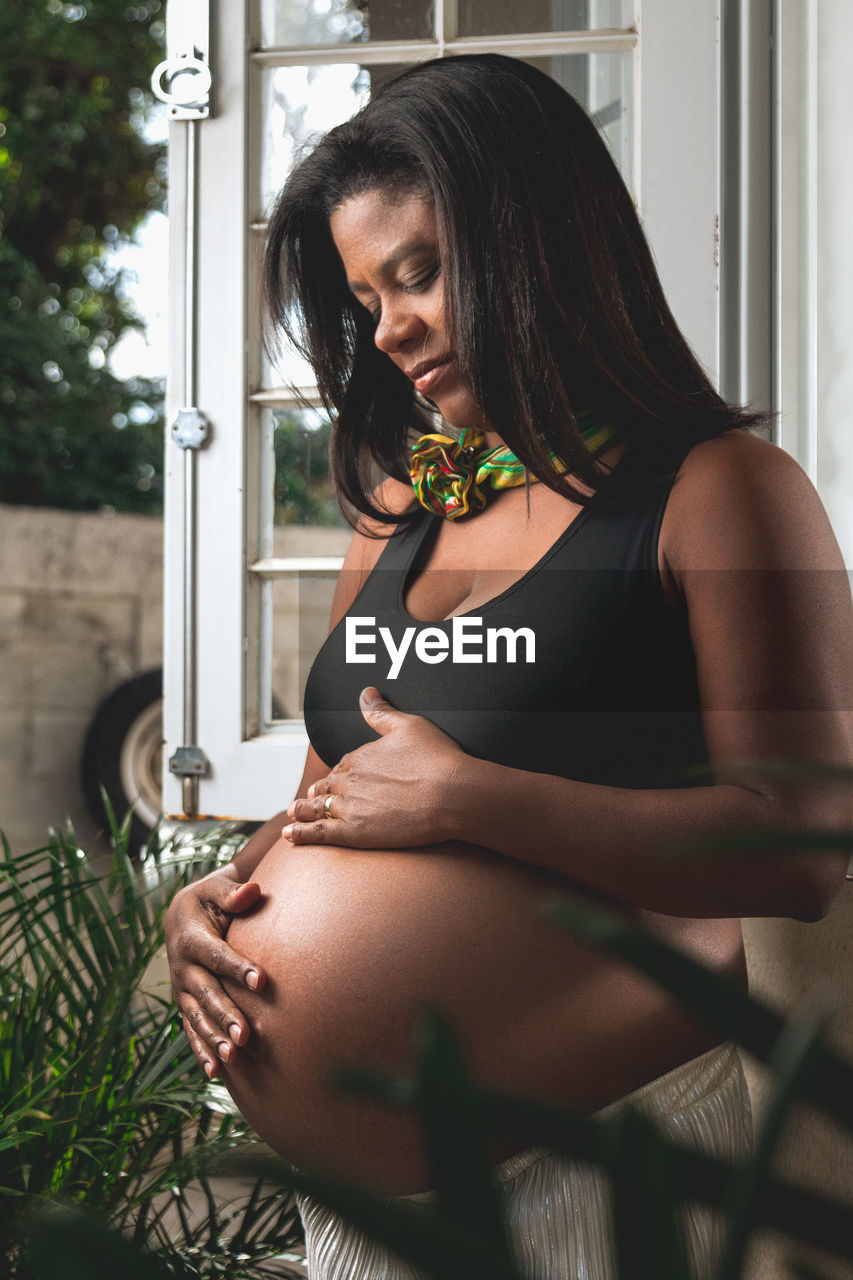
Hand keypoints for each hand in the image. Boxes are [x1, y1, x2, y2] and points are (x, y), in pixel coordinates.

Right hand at [165, 864, 265, 1077]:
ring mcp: (182, 989)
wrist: (183, 914)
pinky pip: (191, 1029)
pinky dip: (201, 1049)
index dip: (237, 968)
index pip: (217, 955)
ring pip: (196, 1017)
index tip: (261, 982)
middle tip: (246, 1035)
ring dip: (213, 1037)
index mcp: (191, 937)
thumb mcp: (216, 888)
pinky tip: (215, 1070)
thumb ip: (233, 893)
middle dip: (225, 1014)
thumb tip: (252, 890)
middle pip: (205, 993)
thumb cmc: (209, 899)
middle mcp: (182, 966)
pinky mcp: (185, 1003)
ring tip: (233, 1056)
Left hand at [282, 687, 464, 847]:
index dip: (339, 771)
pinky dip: (301, 833)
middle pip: (328, 787)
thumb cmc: (437, 759)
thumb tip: (365, 693)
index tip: (337, 776)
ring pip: (318, 808)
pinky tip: (289, 835)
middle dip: (318, 791)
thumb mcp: (409, 726)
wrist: (451, 794)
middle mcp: (350, 780)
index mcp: (361, 756)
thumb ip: (382, 713)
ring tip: (292, 813)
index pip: (343, 765)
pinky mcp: (354, 833)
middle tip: (308, 796)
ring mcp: (350, 807)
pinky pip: (319, 833)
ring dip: (302, 810)